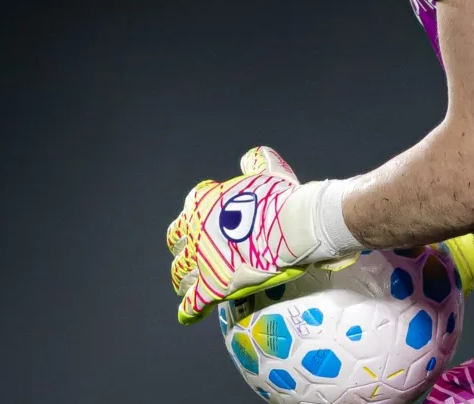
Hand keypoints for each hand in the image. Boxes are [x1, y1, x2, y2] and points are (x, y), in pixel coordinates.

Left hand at [165, 146, 350, 324]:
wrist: (295, 224)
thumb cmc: (282, 198)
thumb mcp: (268, 172)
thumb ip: (255, 163)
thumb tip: (250, 158)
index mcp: (201, 204)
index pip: (185, 218)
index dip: (192, 227)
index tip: (202, 233)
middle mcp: (194, 232)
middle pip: (178, 248)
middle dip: (185, 255)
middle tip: (197, 262)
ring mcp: (201, 261)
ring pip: (180, 276)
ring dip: (185, 282)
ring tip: (191, 288)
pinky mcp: (212, 286)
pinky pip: (192, 303)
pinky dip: (189, 310)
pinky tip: (189, 314)